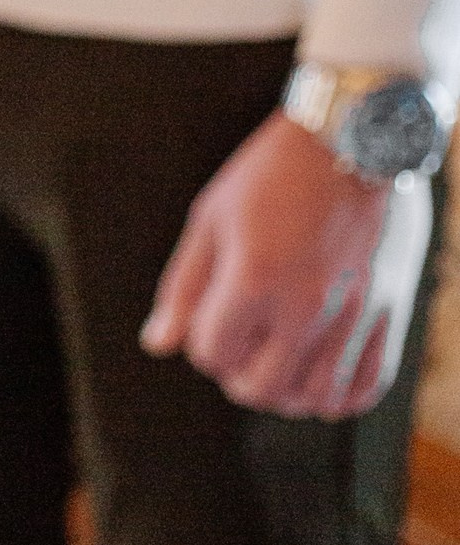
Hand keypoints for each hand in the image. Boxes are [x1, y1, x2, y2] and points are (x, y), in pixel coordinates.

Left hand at [141, 112, 410, 417]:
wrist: (350, 142)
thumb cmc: (271, 175)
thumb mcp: (212, 218)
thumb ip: (183, 286)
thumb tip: (157, 344)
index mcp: (254, 278)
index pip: (211, 352)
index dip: (203, 339)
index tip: (213, 312)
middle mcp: (305, 307)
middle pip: (258, 389)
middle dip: (237, 372)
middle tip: (242, 341)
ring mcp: (352, 317)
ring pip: (312, 401)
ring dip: (286, 390)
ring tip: (279, 356)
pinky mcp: (388, 316)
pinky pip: (362, 391)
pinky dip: (337, 394)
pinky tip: (319, 366)